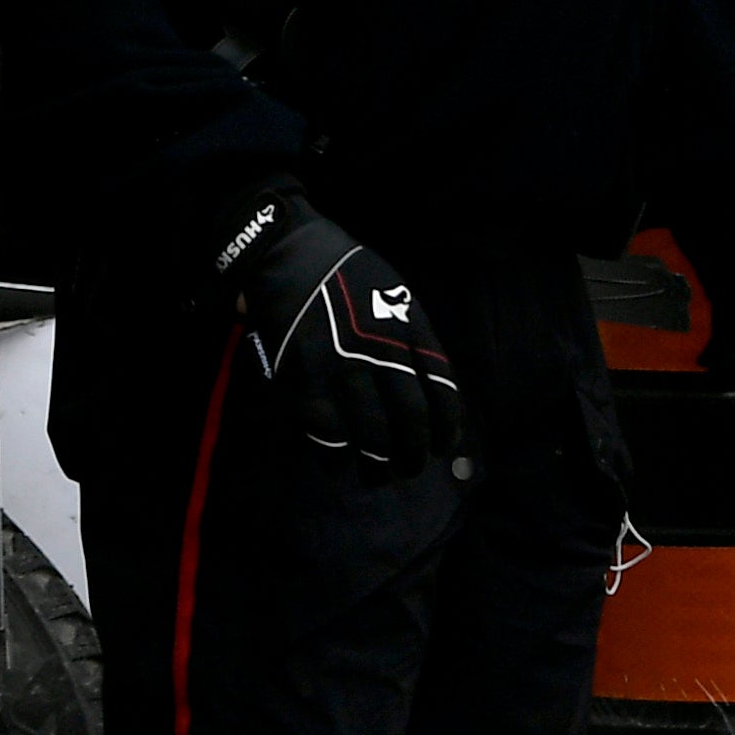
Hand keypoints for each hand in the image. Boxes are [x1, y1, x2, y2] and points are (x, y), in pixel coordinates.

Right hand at [214, 188, 464, 468]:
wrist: (289, 257)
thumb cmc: (350, 277)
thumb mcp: (399, 297)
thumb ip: (418, 341)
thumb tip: (433, 392)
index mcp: (408, 331)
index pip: (441, 391)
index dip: (446, 427)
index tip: (442, 445)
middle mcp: (379, 354)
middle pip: (409, 421)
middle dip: (414, 455)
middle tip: (410, 467)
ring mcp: (340, 372)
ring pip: (371, 439)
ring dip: (378, 468)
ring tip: (377, 476)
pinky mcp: (304, 386)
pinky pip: (328, 439)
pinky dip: (336, 459)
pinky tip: (340, 463)